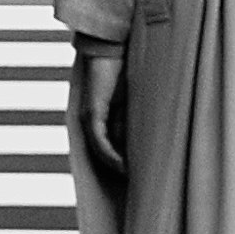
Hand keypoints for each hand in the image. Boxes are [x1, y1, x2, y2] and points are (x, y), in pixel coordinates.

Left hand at [73, 45, 126, 180]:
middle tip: (135, 185)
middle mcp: (92, 120)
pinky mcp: (92, 113)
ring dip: (115, 166)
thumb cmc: (126, 69)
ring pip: (100, 151)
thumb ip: (133, 119)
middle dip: (118, 169)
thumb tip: (145, 141)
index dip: (123, 162)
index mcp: (103, 116)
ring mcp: (90, 117)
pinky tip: (122, 165)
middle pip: (103, 153)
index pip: (111, 146)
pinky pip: (99, 141)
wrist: (112, 47)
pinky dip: (110, 154)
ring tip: (132, 180)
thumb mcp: (134, 100)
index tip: (137, 176)